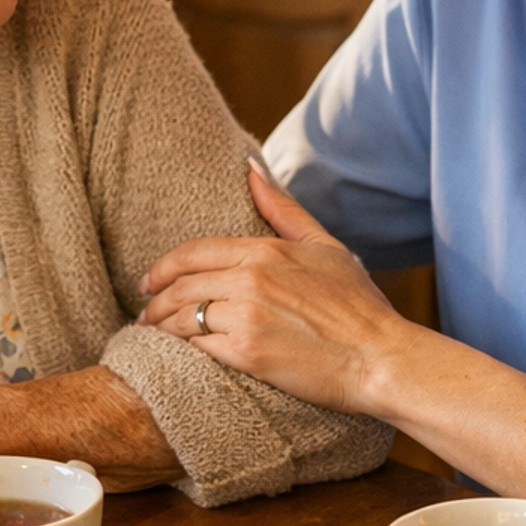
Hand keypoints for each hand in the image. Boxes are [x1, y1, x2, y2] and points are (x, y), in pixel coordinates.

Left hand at [138, 162, 416, 414]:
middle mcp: (251, 279)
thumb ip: (283, 209)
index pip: (193, 252)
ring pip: (183, 316)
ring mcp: (247, 316)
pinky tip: (177, 355)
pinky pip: (197, 346)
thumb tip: (250, 167)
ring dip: (161, 326)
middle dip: (155, 299)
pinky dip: (182, 349)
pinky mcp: (247, 354)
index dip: (163, 267)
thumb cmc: (359, 306)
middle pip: (181, 284)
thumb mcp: (325, 246)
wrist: (379, 358)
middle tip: (145, 311)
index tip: (149, 281)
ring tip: (154, 333)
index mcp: (266, 250)